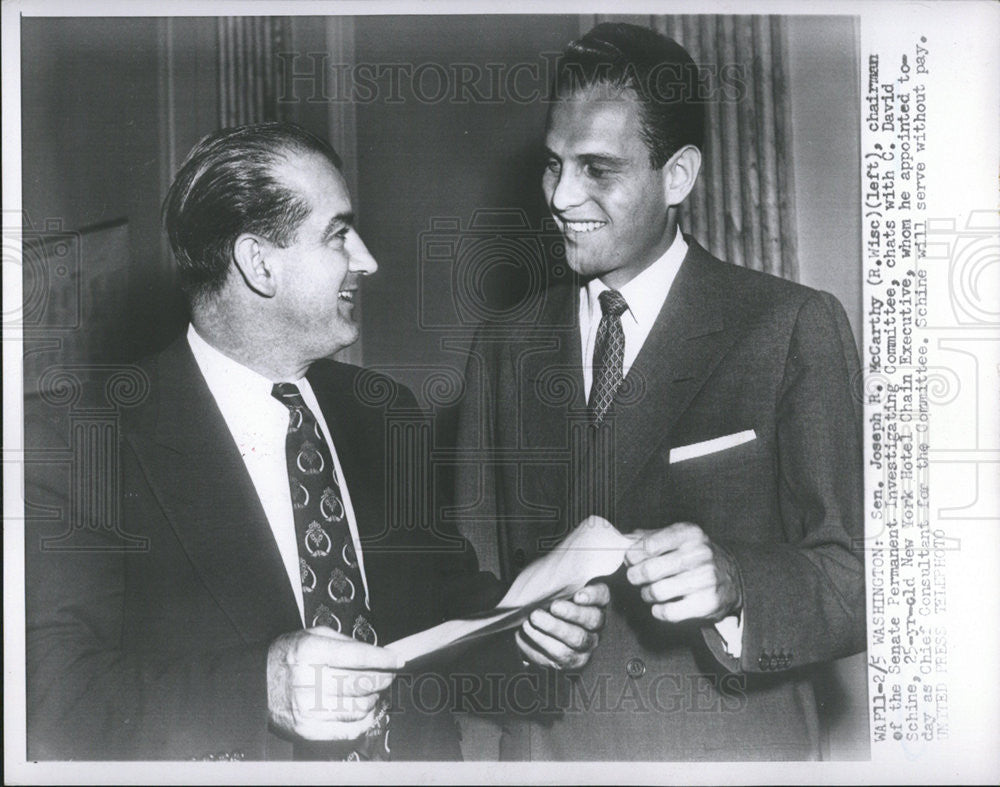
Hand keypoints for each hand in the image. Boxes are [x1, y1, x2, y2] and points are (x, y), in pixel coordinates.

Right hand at [267, 626, 400, 741]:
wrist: (254, 684)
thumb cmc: (287, 656)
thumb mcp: (311, 635)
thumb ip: (344, 642)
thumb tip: (377, 653)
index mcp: (310, 652)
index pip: (357, 656)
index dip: (383, 659)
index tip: (398, 660)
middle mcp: (309, 680)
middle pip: (362, 683)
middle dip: (383, 678)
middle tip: (389, 675)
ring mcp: (308, 708)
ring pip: (360, 707)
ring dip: (374, 699)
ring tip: (373, 691)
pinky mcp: (308, 729)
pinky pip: (349, 729)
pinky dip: (365, 720)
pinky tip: (368, 710)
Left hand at [516, 583, 609, 669]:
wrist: (536, 629)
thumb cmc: (547, 602)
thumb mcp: (555, 589)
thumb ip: (557, 582)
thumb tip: (548, 577)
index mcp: (596, 602)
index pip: (602, 595)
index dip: (593, 595)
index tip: (577, 595)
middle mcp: (596, 625)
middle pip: (592, 620)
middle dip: (572, 613)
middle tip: (553, 606)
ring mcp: (586, 646)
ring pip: (576, 640)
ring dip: (553, 628)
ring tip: (533, 619)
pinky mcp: (571, 661)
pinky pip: (558, 655)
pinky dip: (540, 643)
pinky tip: (526, 632)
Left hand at [625, 523, 741, 623]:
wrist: (731, 578)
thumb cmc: (696, 556)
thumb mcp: (677, 538)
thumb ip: (649, 537)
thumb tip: (622, 540)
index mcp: (689, 533)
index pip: (648, 545)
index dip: (633, 555)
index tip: (630, 560)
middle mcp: (699, 554)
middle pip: (650, 570)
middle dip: (635, 576)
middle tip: (635, 578)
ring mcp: (705, 579)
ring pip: (657, 592)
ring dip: (646, 594)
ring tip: (648, 592)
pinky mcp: (707, 603)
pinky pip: (668, 612)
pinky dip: (657, 611)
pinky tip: (659, 606)